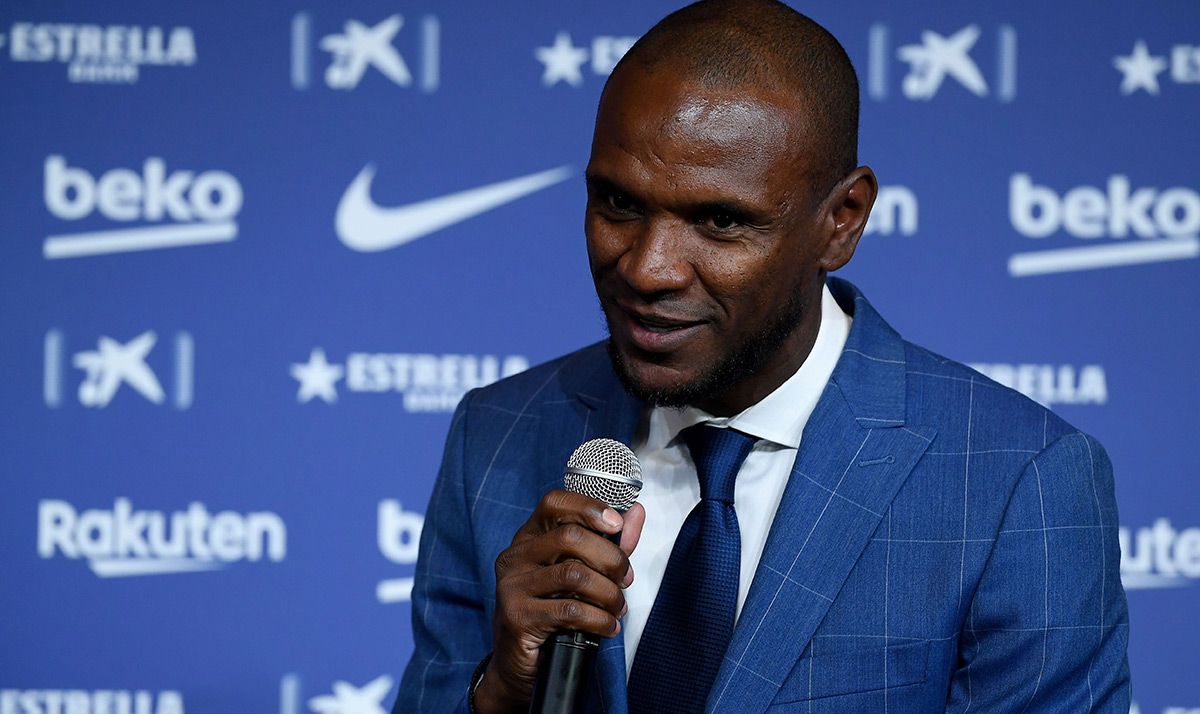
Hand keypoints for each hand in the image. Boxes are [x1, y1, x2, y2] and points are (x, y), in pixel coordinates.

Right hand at [473, 489, 645, 713]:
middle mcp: (515, 556)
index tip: (617, 523)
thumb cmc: (553, 614)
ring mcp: (512, 586)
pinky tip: (607, 627)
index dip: (588, 507)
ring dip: (608, 593)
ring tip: (617, 607)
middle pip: (570, 536)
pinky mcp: (517, 616)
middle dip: (610, 558)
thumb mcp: (582, 573)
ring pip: (574, 574)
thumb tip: (636, 511)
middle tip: (625, 579)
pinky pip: (570, 611)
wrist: (519, 664)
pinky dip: (599, 619)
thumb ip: (609, 543)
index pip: (554, 503)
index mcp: (529, 538)